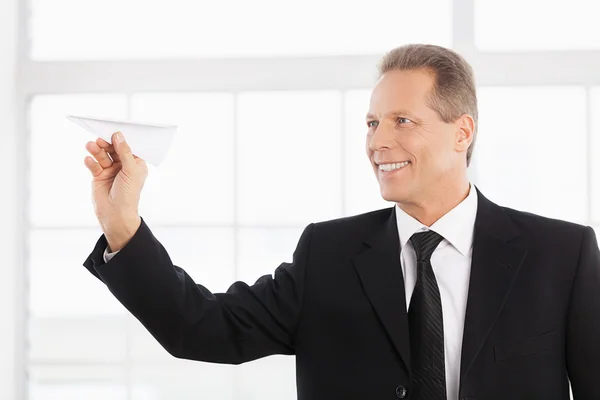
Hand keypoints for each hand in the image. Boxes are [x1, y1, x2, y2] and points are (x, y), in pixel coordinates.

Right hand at [84, 132, 146, 250]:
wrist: (116, 214)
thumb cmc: (128, 194)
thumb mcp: (130, 171)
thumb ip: (124, 152)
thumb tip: (118, 135)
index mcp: (135, 164)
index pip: (128, 147)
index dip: (121, 139)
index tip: (113, 130)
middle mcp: (123, 166)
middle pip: (113, 149)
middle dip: (106, 144)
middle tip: (100, 139)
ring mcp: (110, 171)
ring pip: (102, 156)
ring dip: (96, 150)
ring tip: (90, 146)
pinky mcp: (99, 176)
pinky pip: (94, 165)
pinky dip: (91, 162)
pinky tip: (88, 159)